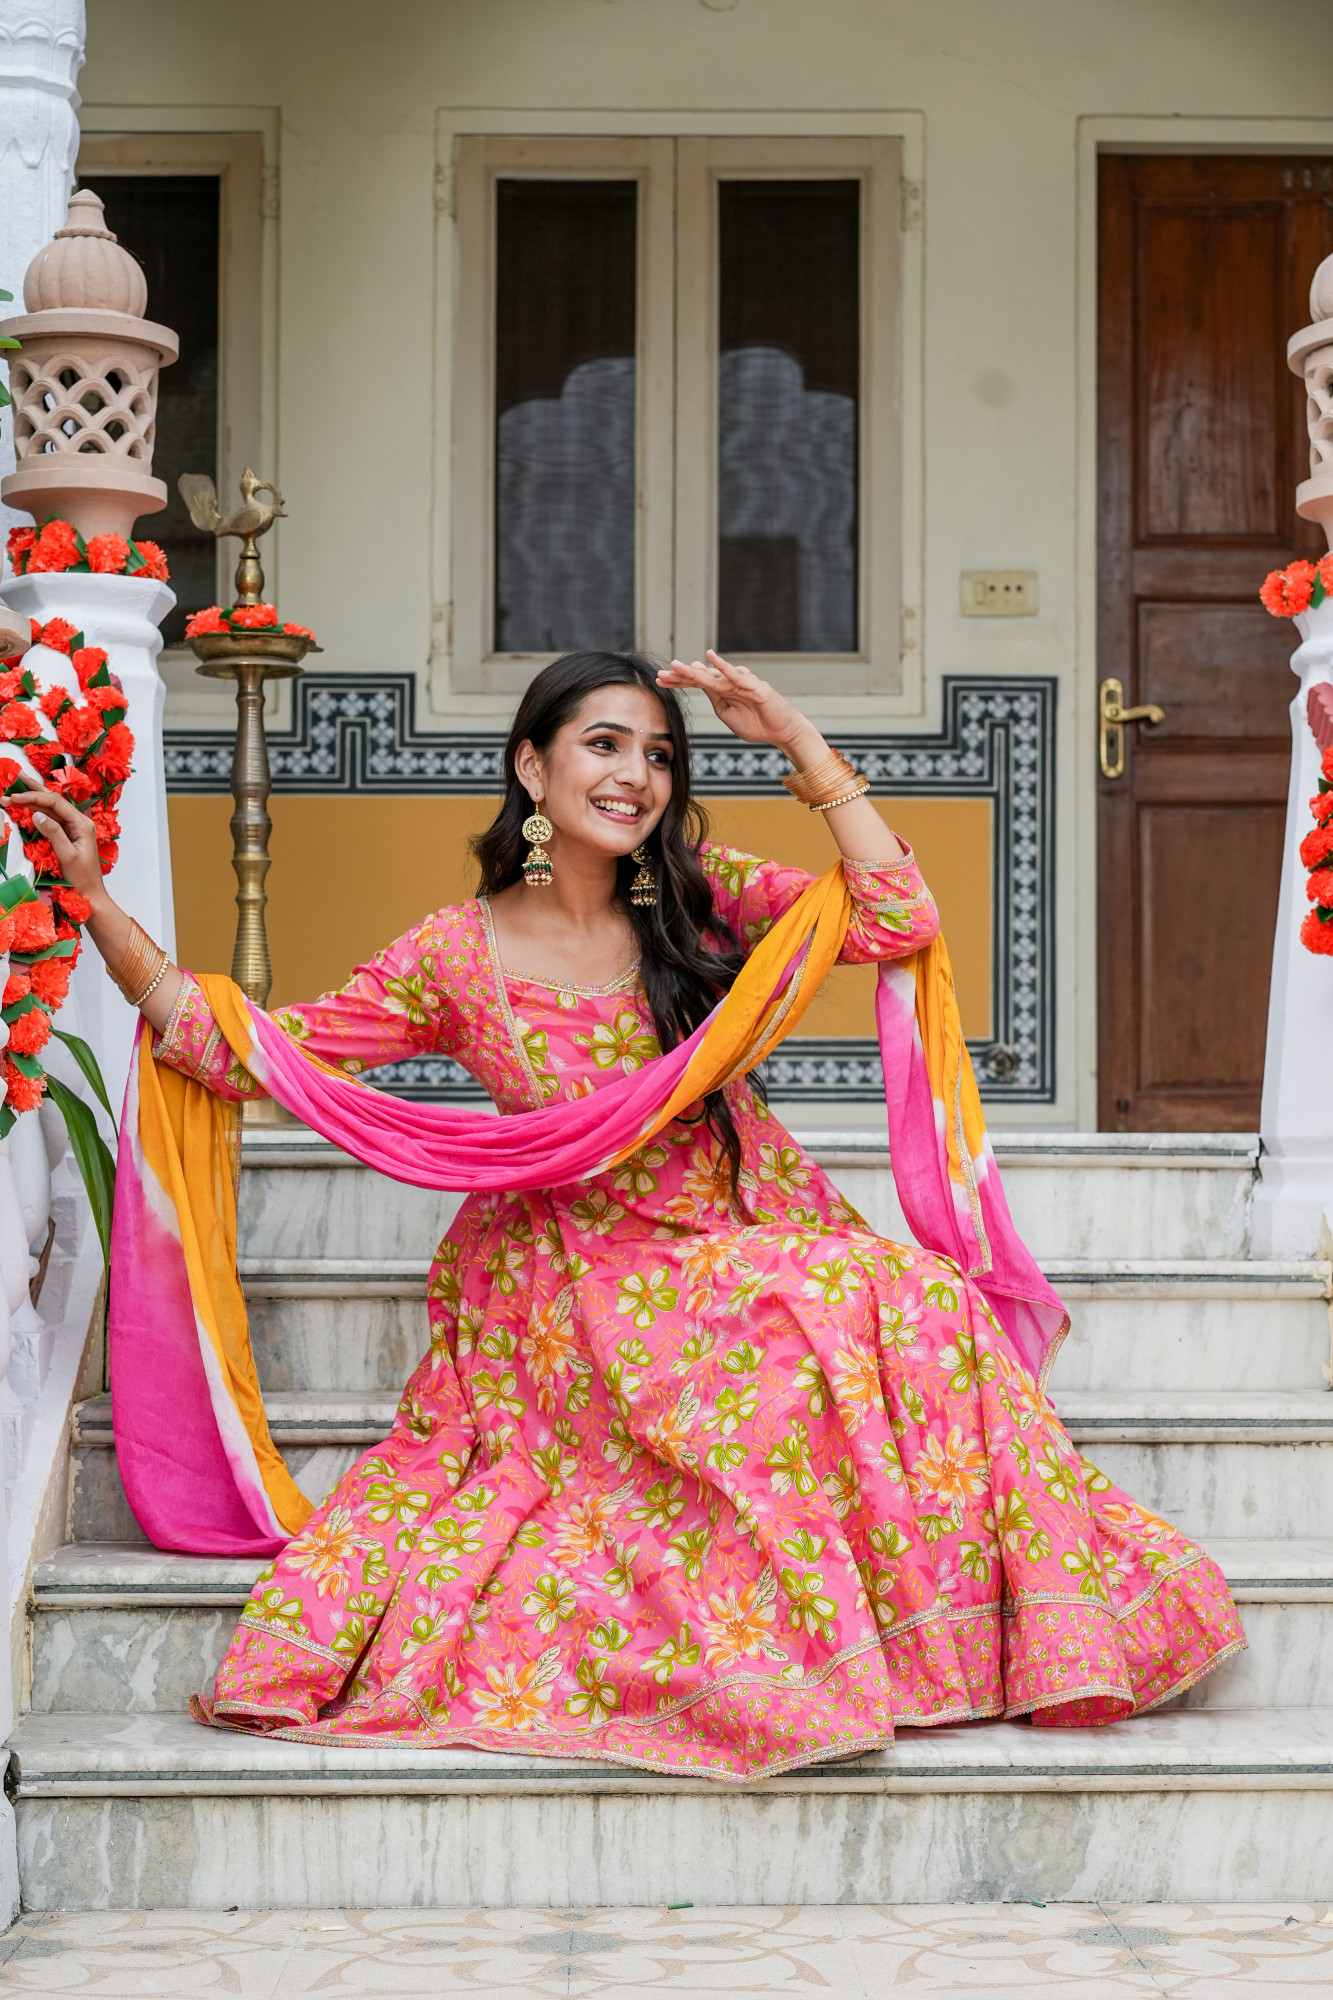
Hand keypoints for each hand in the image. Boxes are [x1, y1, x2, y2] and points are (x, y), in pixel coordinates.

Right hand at [9, 789, 105, 906]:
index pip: (56, 803)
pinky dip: (37, 811)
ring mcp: (74, 828)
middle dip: (34, 790)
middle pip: (54, 800)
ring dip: (32, 800)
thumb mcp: (67, 856)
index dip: (35, 797)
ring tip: (16, 791)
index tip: (15, 796)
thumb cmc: (82, 878)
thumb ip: (53, 834)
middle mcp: (79, 822)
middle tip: (17, 777)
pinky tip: (28, 805)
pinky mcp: (68, 835)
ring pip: (51, 808)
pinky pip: (51, 819)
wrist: (91, 894)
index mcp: (82, 824)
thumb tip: (37, 815)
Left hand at [656, 651, 818, 758]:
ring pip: (715, 675)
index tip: (659, 680)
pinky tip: (710, 657)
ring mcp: (742, 683)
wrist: (783, 732)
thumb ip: (715, 701)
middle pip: (701, 677)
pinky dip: (723, 666)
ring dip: (695, 671)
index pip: (696, 684)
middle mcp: (730, 683)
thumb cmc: (757, 724)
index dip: (678, 681)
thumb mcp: (728, 715)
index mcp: (722, 692)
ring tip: (677, 667)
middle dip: (680, 676)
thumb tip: (701, 686)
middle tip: (661, 674)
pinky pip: (737, 675)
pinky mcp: (755, 687)